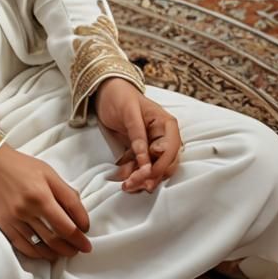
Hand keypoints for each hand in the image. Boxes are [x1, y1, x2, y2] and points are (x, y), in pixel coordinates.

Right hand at [0, 143, 91, 261]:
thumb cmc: (22, 166)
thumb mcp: (48, 173)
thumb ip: (67, 194)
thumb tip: (81, 219)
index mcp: (41, 196)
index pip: (67, 225)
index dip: (80, 236)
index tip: (86, 239)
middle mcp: (27, 210)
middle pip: (55, 239)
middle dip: (72, 248)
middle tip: (80, 249)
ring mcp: (14, 220)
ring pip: (40, 246)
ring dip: (57, 253)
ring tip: (66, 252)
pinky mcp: (3, 225)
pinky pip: (24, 247)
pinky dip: (38, 254)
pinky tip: (46, 252)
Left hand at [94, 78, 181, 193]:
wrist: (107, 92)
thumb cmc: (121, 96)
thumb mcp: (129, 112)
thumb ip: (138, 135)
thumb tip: (145, 161)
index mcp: (166, 125)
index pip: (171, 150)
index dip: (160, 165)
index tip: (146, 174)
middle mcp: (164, 137)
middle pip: (164, 164)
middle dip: (150, 176)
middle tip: (133, 184)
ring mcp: (152, 145)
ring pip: (153, 169)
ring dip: (140, 179)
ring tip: (126, 185)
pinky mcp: (140, 151)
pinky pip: (140, 167)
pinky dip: (132, 174)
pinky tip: (123, 178)